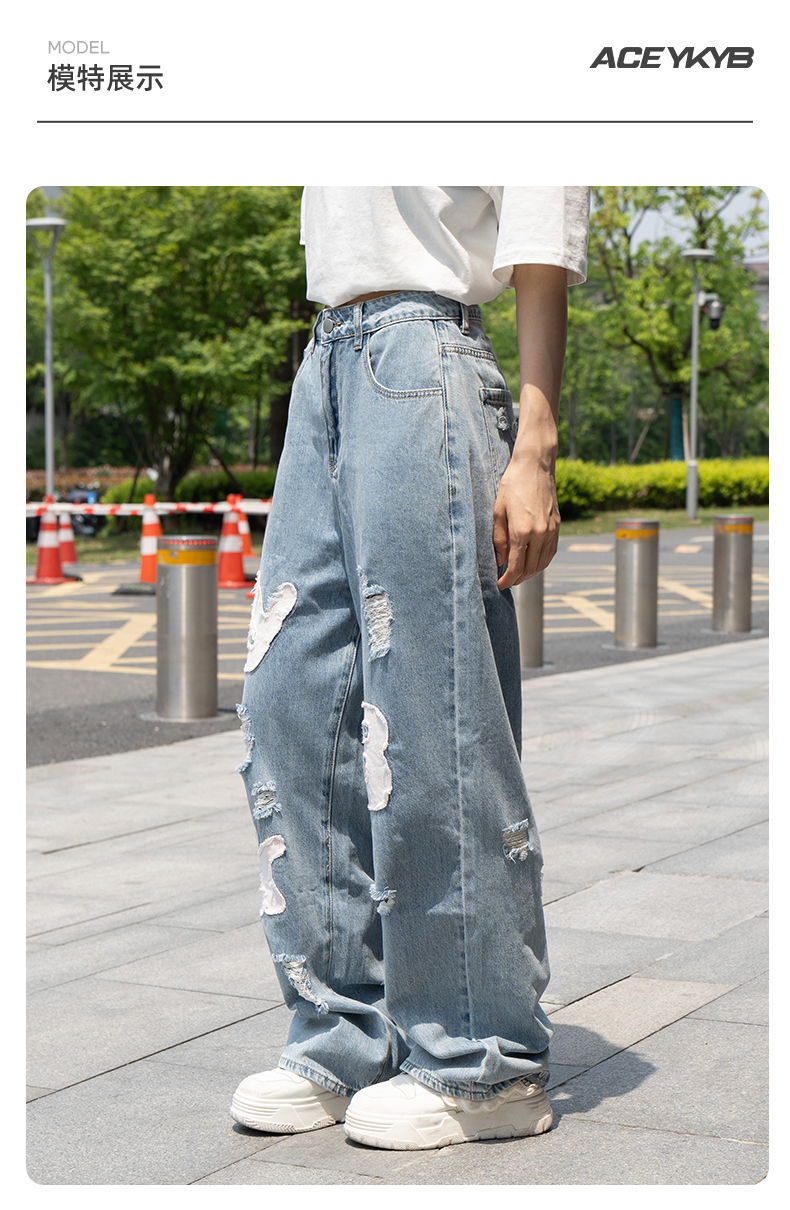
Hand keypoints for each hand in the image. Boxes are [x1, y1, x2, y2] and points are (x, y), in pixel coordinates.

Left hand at [493, 456, 560, 588]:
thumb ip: (498, 539)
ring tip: (518, 576)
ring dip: (530, 574)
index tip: (499, 585)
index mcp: (522, 531)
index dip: (507, 580)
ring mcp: (551, 530)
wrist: (535, 465)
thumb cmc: (513, 485)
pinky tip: (532, 563)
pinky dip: (541, 562)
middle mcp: (540, 534)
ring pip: (542, 563)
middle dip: (517, 580)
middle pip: (530, 569)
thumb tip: (499, 560)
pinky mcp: (557, 526)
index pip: (515, 566)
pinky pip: (551, 552)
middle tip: (506, 582)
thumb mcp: (498, 511)